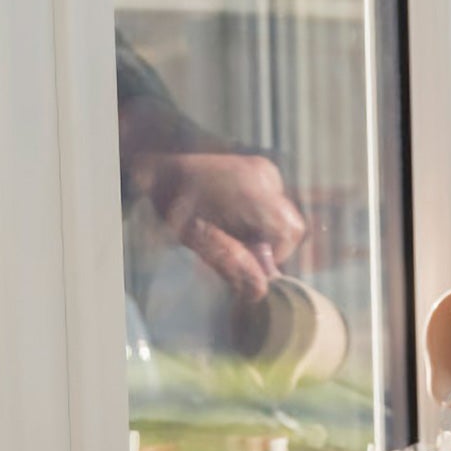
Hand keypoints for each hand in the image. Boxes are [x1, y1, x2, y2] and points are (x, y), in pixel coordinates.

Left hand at [137, 150, 306, 301]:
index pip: (290, 231)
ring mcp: (266, 170)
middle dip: (269, 243)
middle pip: (289, 224)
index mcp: (251, 193)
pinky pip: (274, 202)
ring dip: (263, 229)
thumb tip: (260, 291)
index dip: (277, 254)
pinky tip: (233, 213)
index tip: (253, 261)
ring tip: (230, 226)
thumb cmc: (170, 197)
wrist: (161, 159)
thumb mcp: (194, 237)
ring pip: (283, 215)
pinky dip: (259, 216)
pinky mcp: (263, 169)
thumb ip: (230, 264)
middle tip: (236, 245)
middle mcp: (266, 177)